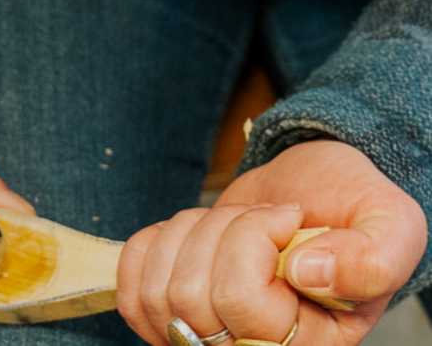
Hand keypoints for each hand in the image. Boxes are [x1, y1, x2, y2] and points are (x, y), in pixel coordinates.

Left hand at [117, 140, 426, 344]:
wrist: (310, 191)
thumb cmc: (348, 206)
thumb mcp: (390, 223)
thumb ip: (374, 257)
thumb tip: (309, 273)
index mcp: (311, 342)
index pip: (238, 301)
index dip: (252, 239)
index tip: (290, 217)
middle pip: (190, 295)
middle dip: (221, 228)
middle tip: (260, 216)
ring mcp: (206, 336)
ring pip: (158, 289)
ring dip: (189, 232)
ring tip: (230, 223)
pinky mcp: (170, 314)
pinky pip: (131, 289)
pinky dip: (151, 245)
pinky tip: (189, 234)